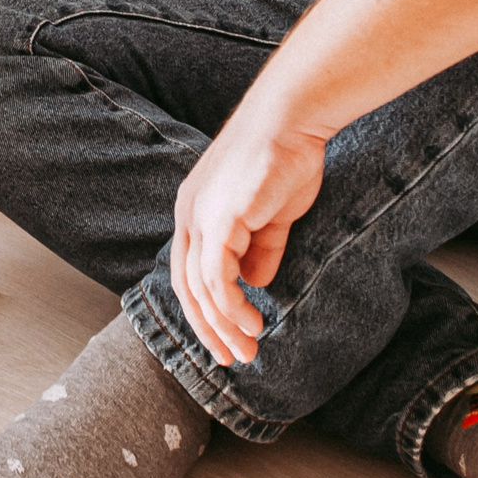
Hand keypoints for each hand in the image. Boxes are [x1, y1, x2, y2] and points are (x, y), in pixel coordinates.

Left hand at [170, 109, 328, 366]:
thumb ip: (261, 249)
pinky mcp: (217, 219)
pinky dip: (231, 306)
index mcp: (195, 211)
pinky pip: (216, 277)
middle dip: (208, 328)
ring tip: (248, 349)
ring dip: (224, 325)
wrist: (291, 119)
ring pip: (200, 288)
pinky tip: (251, 323)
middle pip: (185, 287)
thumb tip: (256, 285)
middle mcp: (188, 214)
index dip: (204, 310)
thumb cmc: (284, 158)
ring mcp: (198, 216)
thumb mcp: (272, 214)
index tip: (225, 338)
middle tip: (231, 358)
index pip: (188, 272)